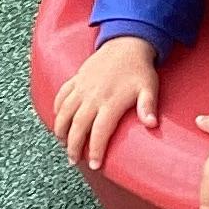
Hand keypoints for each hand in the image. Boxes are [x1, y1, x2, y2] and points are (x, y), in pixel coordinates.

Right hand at [52, 35, 157, 170]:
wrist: (126, 43)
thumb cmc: (139, 69)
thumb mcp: (149, 87)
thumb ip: (148, 106)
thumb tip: (152, 124)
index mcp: (110, 102)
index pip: (99, 132)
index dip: (95, 150)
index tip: (95, 165)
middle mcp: (92, 96)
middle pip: (77, 127)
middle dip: (73, 147)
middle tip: (73, 161)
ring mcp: (82, 87)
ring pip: (64, 112)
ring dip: (61, 130)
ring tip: (63, 144)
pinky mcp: (76, 79)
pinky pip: (61, 96)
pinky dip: (56, 109)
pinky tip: (57, 120)